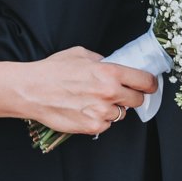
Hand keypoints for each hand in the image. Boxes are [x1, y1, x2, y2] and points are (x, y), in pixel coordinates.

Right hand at [16, 48, 154, 136]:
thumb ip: (101, 60)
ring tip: (94, 101)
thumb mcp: (80, 54)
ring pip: (121, 114)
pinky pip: (106, 124)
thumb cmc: (52, 71)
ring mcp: (102, 112)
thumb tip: (111, 64)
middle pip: (137, 100)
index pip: (145, 81)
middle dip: (131, 96)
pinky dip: (100, 119)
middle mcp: (109, 93)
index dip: (150, 84)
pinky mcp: (92, 126)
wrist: (31, 90)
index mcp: (109, 72)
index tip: (149, 86)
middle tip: (118, 93)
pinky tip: (85, 110)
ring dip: (113, 109)